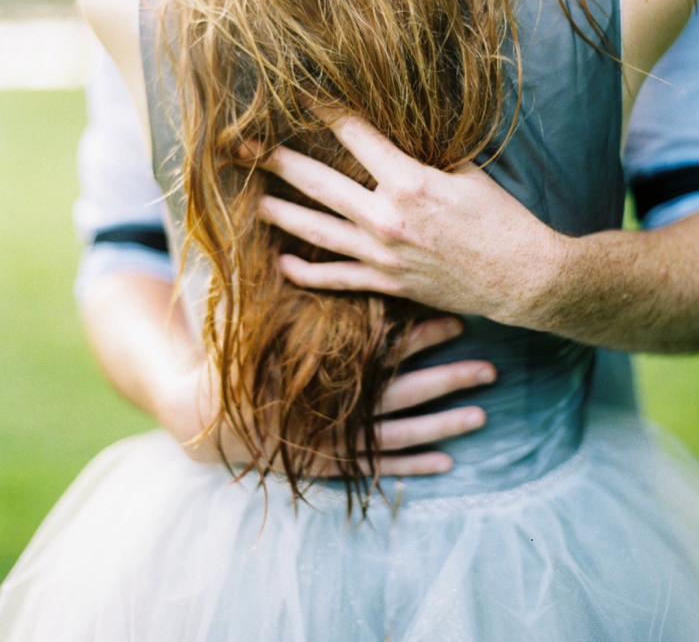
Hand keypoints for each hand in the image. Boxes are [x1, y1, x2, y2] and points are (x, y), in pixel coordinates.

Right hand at [157, 316, 495, 475]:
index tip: (457, 319)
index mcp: (325, 366)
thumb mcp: (258, 320)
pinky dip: (413, 465)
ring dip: (444, 423)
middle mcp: (336, 405)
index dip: (422, 333)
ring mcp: (336, 441)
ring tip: (482, 416)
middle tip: (491, 369)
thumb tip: (301, 235)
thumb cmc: (235, 361)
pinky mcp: (332, 465)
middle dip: (449, 380)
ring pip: (402, 433)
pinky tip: (447, 463)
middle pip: (405, 392)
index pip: (383, 345)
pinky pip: (380, 466)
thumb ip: (288, 286)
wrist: (205, 421)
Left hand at [252, 110, 567, 327]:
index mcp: (408, 180)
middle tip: (243, 149)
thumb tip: (394, 134)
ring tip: (253, 200)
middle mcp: (387, 217)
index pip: (354, 134)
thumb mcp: (466, 173)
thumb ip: (424, 156)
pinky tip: (282, 263)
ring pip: (316, 231)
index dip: (323, 111)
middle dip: (277, 161)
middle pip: (318, 183)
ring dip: (280, 213)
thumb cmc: (501, 219)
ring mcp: (383, 254)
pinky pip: (336, 279)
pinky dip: (305, 274)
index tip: (297, 95)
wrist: (523, 278)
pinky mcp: (387, 283)